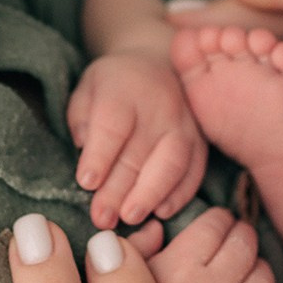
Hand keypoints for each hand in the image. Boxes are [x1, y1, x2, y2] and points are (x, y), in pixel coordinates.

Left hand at [66, 49, 208, 228]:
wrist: (156, 65)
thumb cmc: (113, 86)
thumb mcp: (87, 89)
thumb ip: (81, 119)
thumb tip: (85, 149)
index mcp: (124, 90)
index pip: (112, 125)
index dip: (100, 155)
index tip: (86, 182)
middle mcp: (159, 106)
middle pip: (139, 151)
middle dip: (118, 189)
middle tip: (102, 218)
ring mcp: (184, 123)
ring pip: (172, 162)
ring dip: (151, 194)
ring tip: (131, 218)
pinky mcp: (201, 140)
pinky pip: (195, 170)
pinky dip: (181, 194)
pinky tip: (162, 212)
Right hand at [146, 208, 282, 282]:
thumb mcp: (109, 281)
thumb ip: (133, 248)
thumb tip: (156, 227)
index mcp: (178, 267)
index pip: (217, 223)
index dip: (216, 220)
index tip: (211, 227)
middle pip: (246, 243)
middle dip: (239, 237)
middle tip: (229, 245)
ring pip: (266, 279)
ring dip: (256, 272)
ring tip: (239, 277)